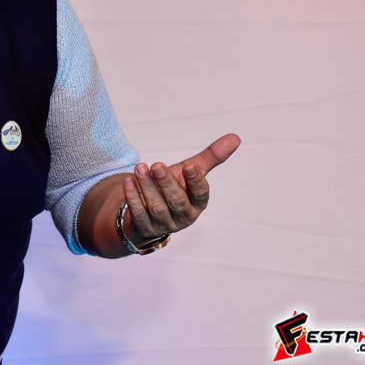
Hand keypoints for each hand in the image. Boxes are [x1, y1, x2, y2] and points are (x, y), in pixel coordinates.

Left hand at [122, 133, 239, 243]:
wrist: (150, 210)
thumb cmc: (174, 188)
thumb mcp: (189, 172)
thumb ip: (210, 157)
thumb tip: (235, 137)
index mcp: (197, 203)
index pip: (200, 194)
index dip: (195, 181)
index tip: (189, 167)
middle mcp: (183, 216)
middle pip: (177, 201)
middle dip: (167, 183)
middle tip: (157, 165)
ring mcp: (163, 224)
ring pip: (156, 207)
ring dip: (147, 187)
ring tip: (140, 168)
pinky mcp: (144, 227)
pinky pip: (138, 214)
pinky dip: (133, 197)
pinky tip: (129, 181)